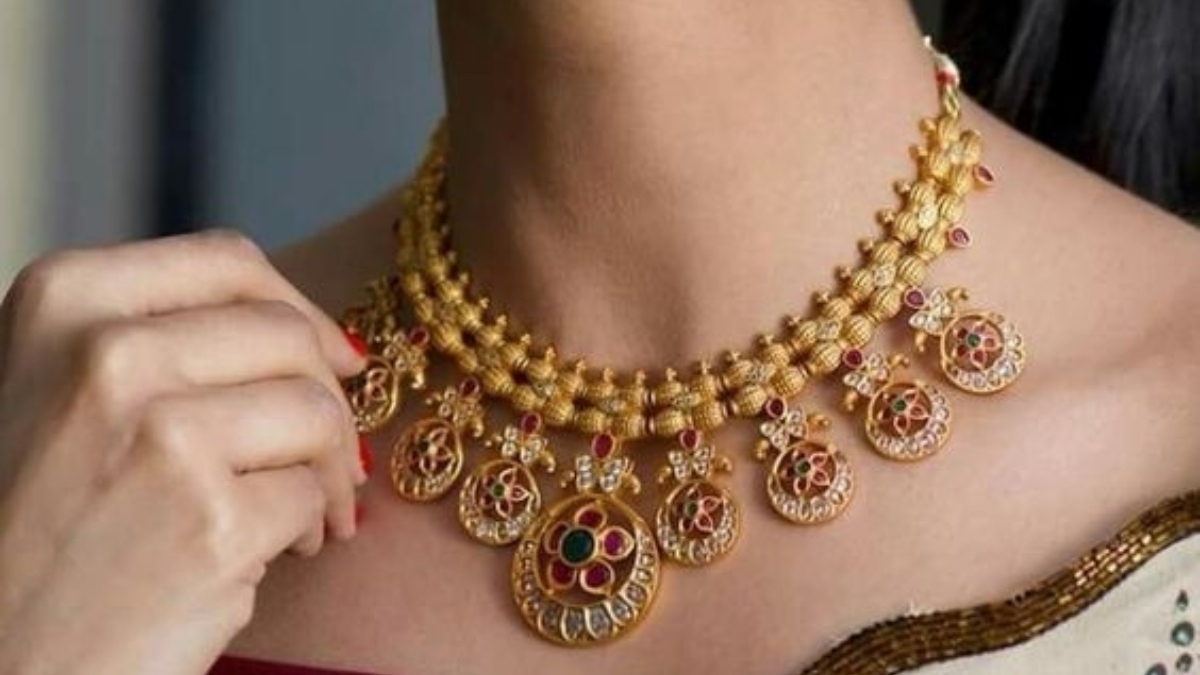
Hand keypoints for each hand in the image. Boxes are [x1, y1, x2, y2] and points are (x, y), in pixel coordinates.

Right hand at [0, 231, 366, 674]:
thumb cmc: (34, 527)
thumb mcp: (57, 390)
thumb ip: (162, 338)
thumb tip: (322, 338)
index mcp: (63, 299)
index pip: (228, 262)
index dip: (300, 307)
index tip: (338, 354)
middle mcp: (106, 354)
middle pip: (287, 335)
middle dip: (330, 397)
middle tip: (331, 452)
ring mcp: (161, 436)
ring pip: (316, 411)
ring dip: (334, 468)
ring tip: (309, 513)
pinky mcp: (212, 522)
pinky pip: (311, 494)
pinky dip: (313, 525)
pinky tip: (279, 554)